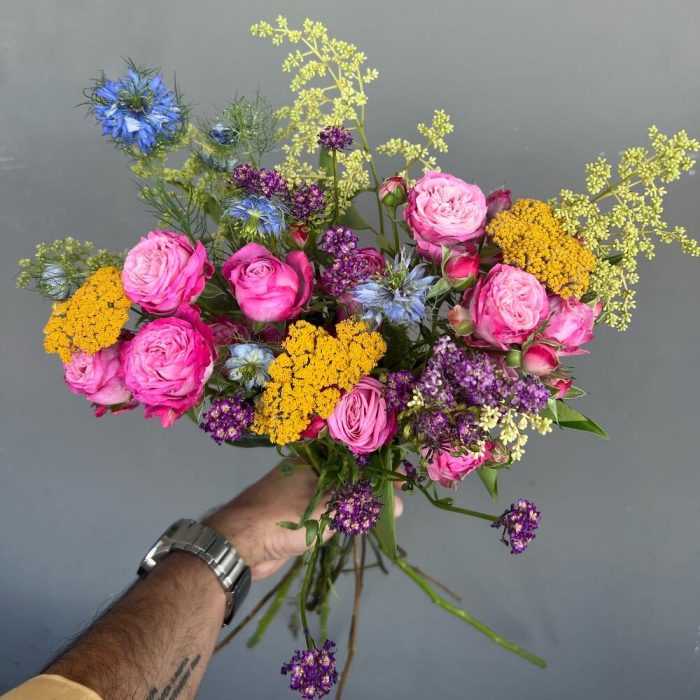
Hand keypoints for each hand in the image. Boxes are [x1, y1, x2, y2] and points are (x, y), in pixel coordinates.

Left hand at [203, 461, 402, 579]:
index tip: (401, 478)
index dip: (379, 464)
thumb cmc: (282, 518)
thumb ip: (362, 506)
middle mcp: (309, 469)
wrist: (238, 544)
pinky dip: (343, 514)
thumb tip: (400, 506)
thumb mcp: (327, 510)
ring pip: (339, 492)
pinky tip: (358, 522)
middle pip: (348, 473)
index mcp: (314, 458)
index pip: (354, 453)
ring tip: (383, 512)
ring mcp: (303, 491)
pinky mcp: (298, 512)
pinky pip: (328, 508)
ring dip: (358, 502)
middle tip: (397, 499)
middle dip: (371, 485)